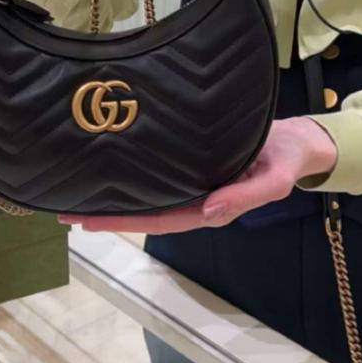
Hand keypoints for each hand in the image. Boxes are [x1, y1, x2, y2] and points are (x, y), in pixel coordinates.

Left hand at [58, 117, 337, 233]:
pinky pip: (158, 175)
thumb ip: (244, 196)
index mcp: (209, 207)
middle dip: (106, 214)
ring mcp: (192, 182)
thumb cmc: (284, 159)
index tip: (86, 221)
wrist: (297, 140)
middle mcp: (194, 198)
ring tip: (77, 193)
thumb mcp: (274, 180)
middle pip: (144, 212)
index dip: (121, 222)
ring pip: (148, 196)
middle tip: (64, 209)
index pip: (157, 220)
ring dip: (114, 197)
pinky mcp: (192, 163)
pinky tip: (112, 171)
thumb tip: (208, 212)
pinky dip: (133, 177)